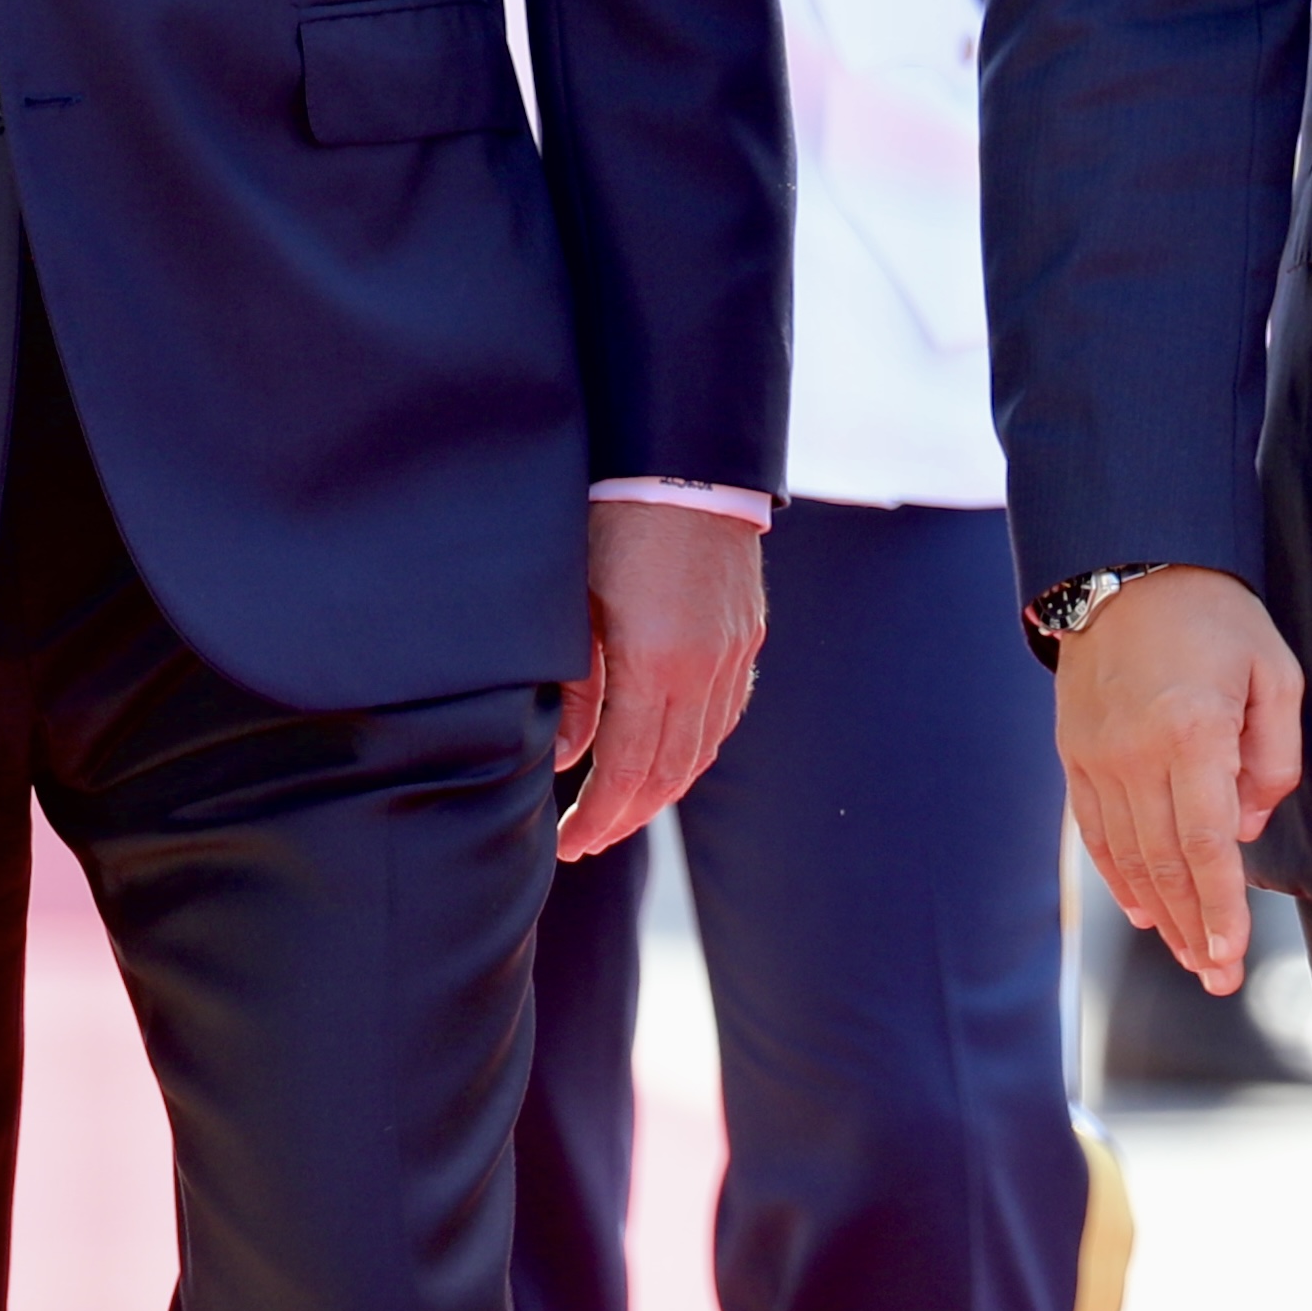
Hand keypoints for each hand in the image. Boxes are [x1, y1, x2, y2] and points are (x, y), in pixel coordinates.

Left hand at [558, 502, 763, 861]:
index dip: (598, 816)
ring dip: (663, 790)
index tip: (568, 844)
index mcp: (657, 664)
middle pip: (671, 773)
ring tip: (625, 811)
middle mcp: (705, 669)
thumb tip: (564, 756)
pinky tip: (670, 759)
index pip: (629, 770)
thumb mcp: (574, 603)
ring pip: (703, 750)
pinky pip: (725, 716)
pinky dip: (695, 750)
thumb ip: (573, 686)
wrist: (684, 466)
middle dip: (628, 816)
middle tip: (589, 842)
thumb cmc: (614, 525)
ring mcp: (733, 654)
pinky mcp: (746, 637)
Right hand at [1055, 566, 1302, 994]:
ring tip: (1191, 957)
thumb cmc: (1215, 618)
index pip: (1206, 844)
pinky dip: (1120, 877)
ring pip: (1128, 857)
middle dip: (1195, 930)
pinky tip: (1145, 911)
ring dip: (1161, 914)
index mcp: (1191, 732)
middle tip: (1217, 980)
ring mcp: (1097, 757)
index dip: (1221, 907)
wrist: (1127, 567)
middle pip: (1165, 865)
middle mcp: (1136, 753)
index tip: (1232, 955)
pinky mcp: (1075, 754)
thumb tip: (1247, 831)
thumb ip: (1273, 756)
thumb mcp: (1274, 672)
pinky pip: (1096, 832)